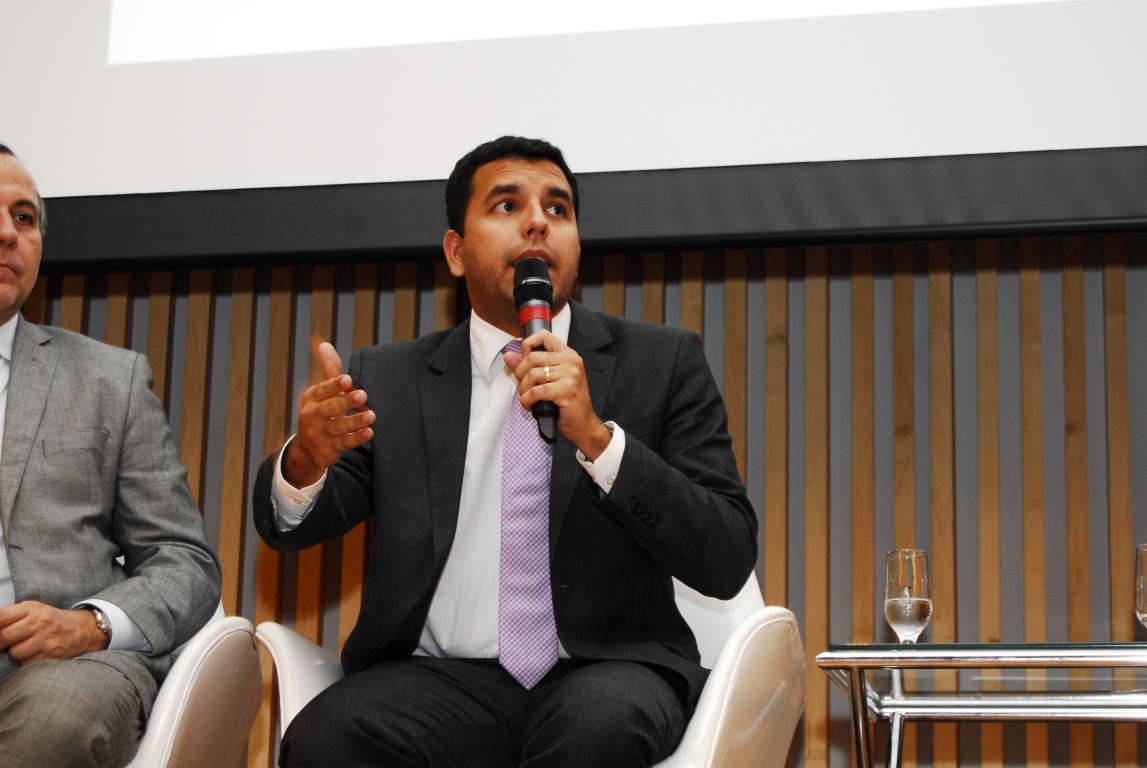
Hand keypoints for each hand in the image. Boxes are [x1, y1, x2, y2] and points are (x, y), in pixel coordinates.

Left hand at [0, 601, 108, 663]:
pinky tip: (36, 654)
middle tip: (5, 645)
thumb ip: (10, 616)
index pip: (0, 617)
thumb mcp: (32, 610)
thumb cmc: (51, 621)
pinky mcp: (51, 654)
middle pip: (4, 637)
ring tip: (26, 648)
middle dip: (0, 644)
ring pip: (14, 653)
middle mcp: (39, 622)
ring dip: (16, 654)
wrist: (81, 629)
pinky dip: (27, 662)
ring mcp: (46, 638)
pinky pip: (27, 663)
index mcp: (30, 608)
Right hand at [284, 340, 374, 486]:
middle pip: (330, 408)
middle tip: (363, 395)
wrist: (307, 449)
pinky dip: (356, 438)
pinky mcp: (327, 450)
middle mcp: (311, 416)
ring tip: (371, 416)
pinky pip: (343, 444)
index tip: (348, 379)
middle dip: (346, 402)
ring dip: (355, 421)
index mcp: (311, 398)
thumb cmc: (321, 412)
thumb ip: (329, 370)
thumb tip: (323, 343)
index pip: (322, 390)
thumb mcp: (321, 392)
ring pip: (338, 427)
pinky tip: (369, 433)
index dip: (334, 385)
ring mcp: (319, 434)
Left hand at [505, 331, 612, 459]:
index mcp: (569, 355)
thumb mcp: (550, 380)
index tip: (524, 360)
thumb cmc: (568, 403)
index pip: (544, 336)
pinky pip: (536, 391)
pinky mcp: (566, 391)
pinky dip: (527, 400)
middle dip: (520, 374)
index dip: (528, 345)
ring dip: (524, 389)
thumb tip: (508, 356)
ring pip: (532, 374)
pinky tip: (530, 405)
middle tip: (523, 386)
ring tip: (527, 397)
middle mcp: (571, 362)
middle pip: (533, 357)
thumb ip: (529, 366)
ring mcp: (571, 376)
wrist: (584, 424)